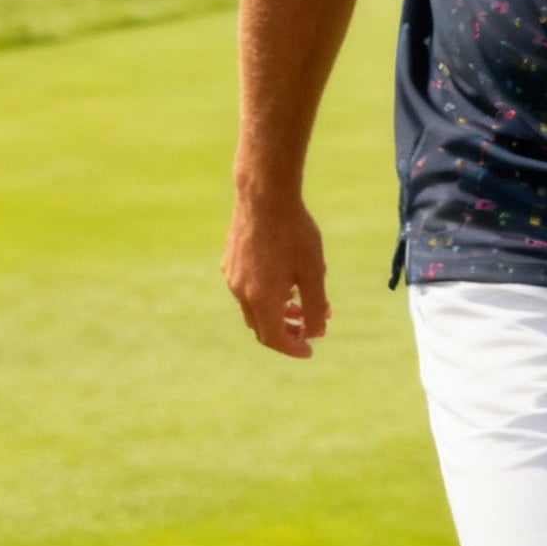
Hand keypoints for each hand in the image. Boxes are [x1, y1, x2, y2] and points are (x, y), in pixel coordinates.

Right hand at [222, 188, 330, 358]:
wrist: (264, 195)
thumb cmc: (294, 232)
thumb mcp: (314, 271)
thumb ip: (316, 306)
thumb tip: (316, 332)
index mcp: (261, 298)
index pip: (274, 339)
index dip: (293, 348)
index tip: (310, 350)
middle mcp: (241, 292)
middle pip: (262, 327)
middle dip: (286, 332)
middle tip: (308, 328)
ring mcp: (232, 276)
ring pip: (253, 309)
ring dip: (276, 313)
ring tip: (299, 304)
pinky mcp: (230, 261)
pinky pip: (246, 290)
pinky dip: (265, 296)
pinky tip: (283, 281)